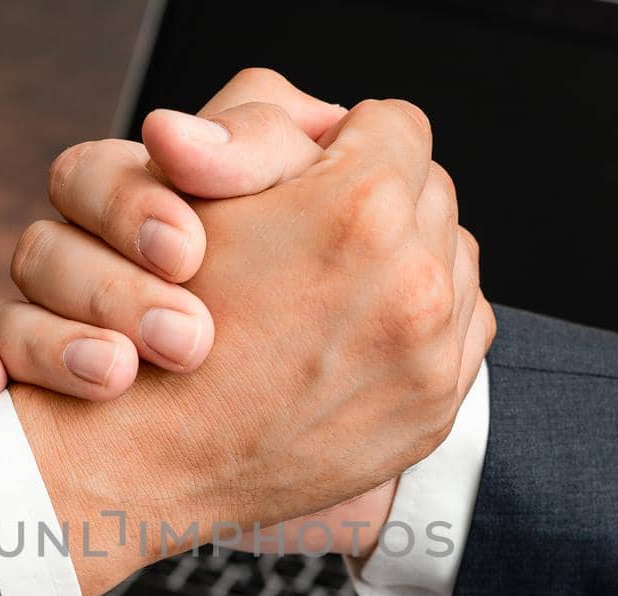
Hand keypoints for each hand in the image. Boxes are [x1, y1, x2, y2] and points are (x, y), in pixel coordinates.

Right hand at [0, 69, 350, 407]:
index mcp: (142, 210)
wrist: (346, 419)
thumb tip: (169, 134)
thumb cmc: (336, 299)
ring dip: (55, 344)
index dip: (129, 204)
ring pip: (10, 319)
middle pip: (44, 249)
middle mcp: (89, 271)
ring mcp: (58, 342)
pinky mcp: (42, 416)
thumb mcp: (328, 205)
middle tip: (185, 337)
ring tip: (119, 376)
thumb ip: (261, 144)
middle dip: (111, 289)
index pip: (93, 179)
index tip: (188, 252)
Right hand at [0, 71, 490, 595]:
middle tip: (321, 233)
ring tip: (341, 285)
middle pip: (432, 190)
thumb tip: (329, 113)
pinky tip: (360, 332)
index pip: (395, 125)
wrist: (155, 460)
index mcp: (360, 205)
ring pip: (454, 258)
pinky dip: (423, 323)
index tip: (311, 175)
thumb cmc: (156, 326)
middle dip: (382, 201)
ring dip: (409, 260)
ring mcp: (430, 352)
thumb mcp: (191, 198)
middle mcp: (412, 279)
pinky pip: (462, 327)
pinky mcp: (436, 406)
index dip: (344, 143)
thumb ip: (262, 134)